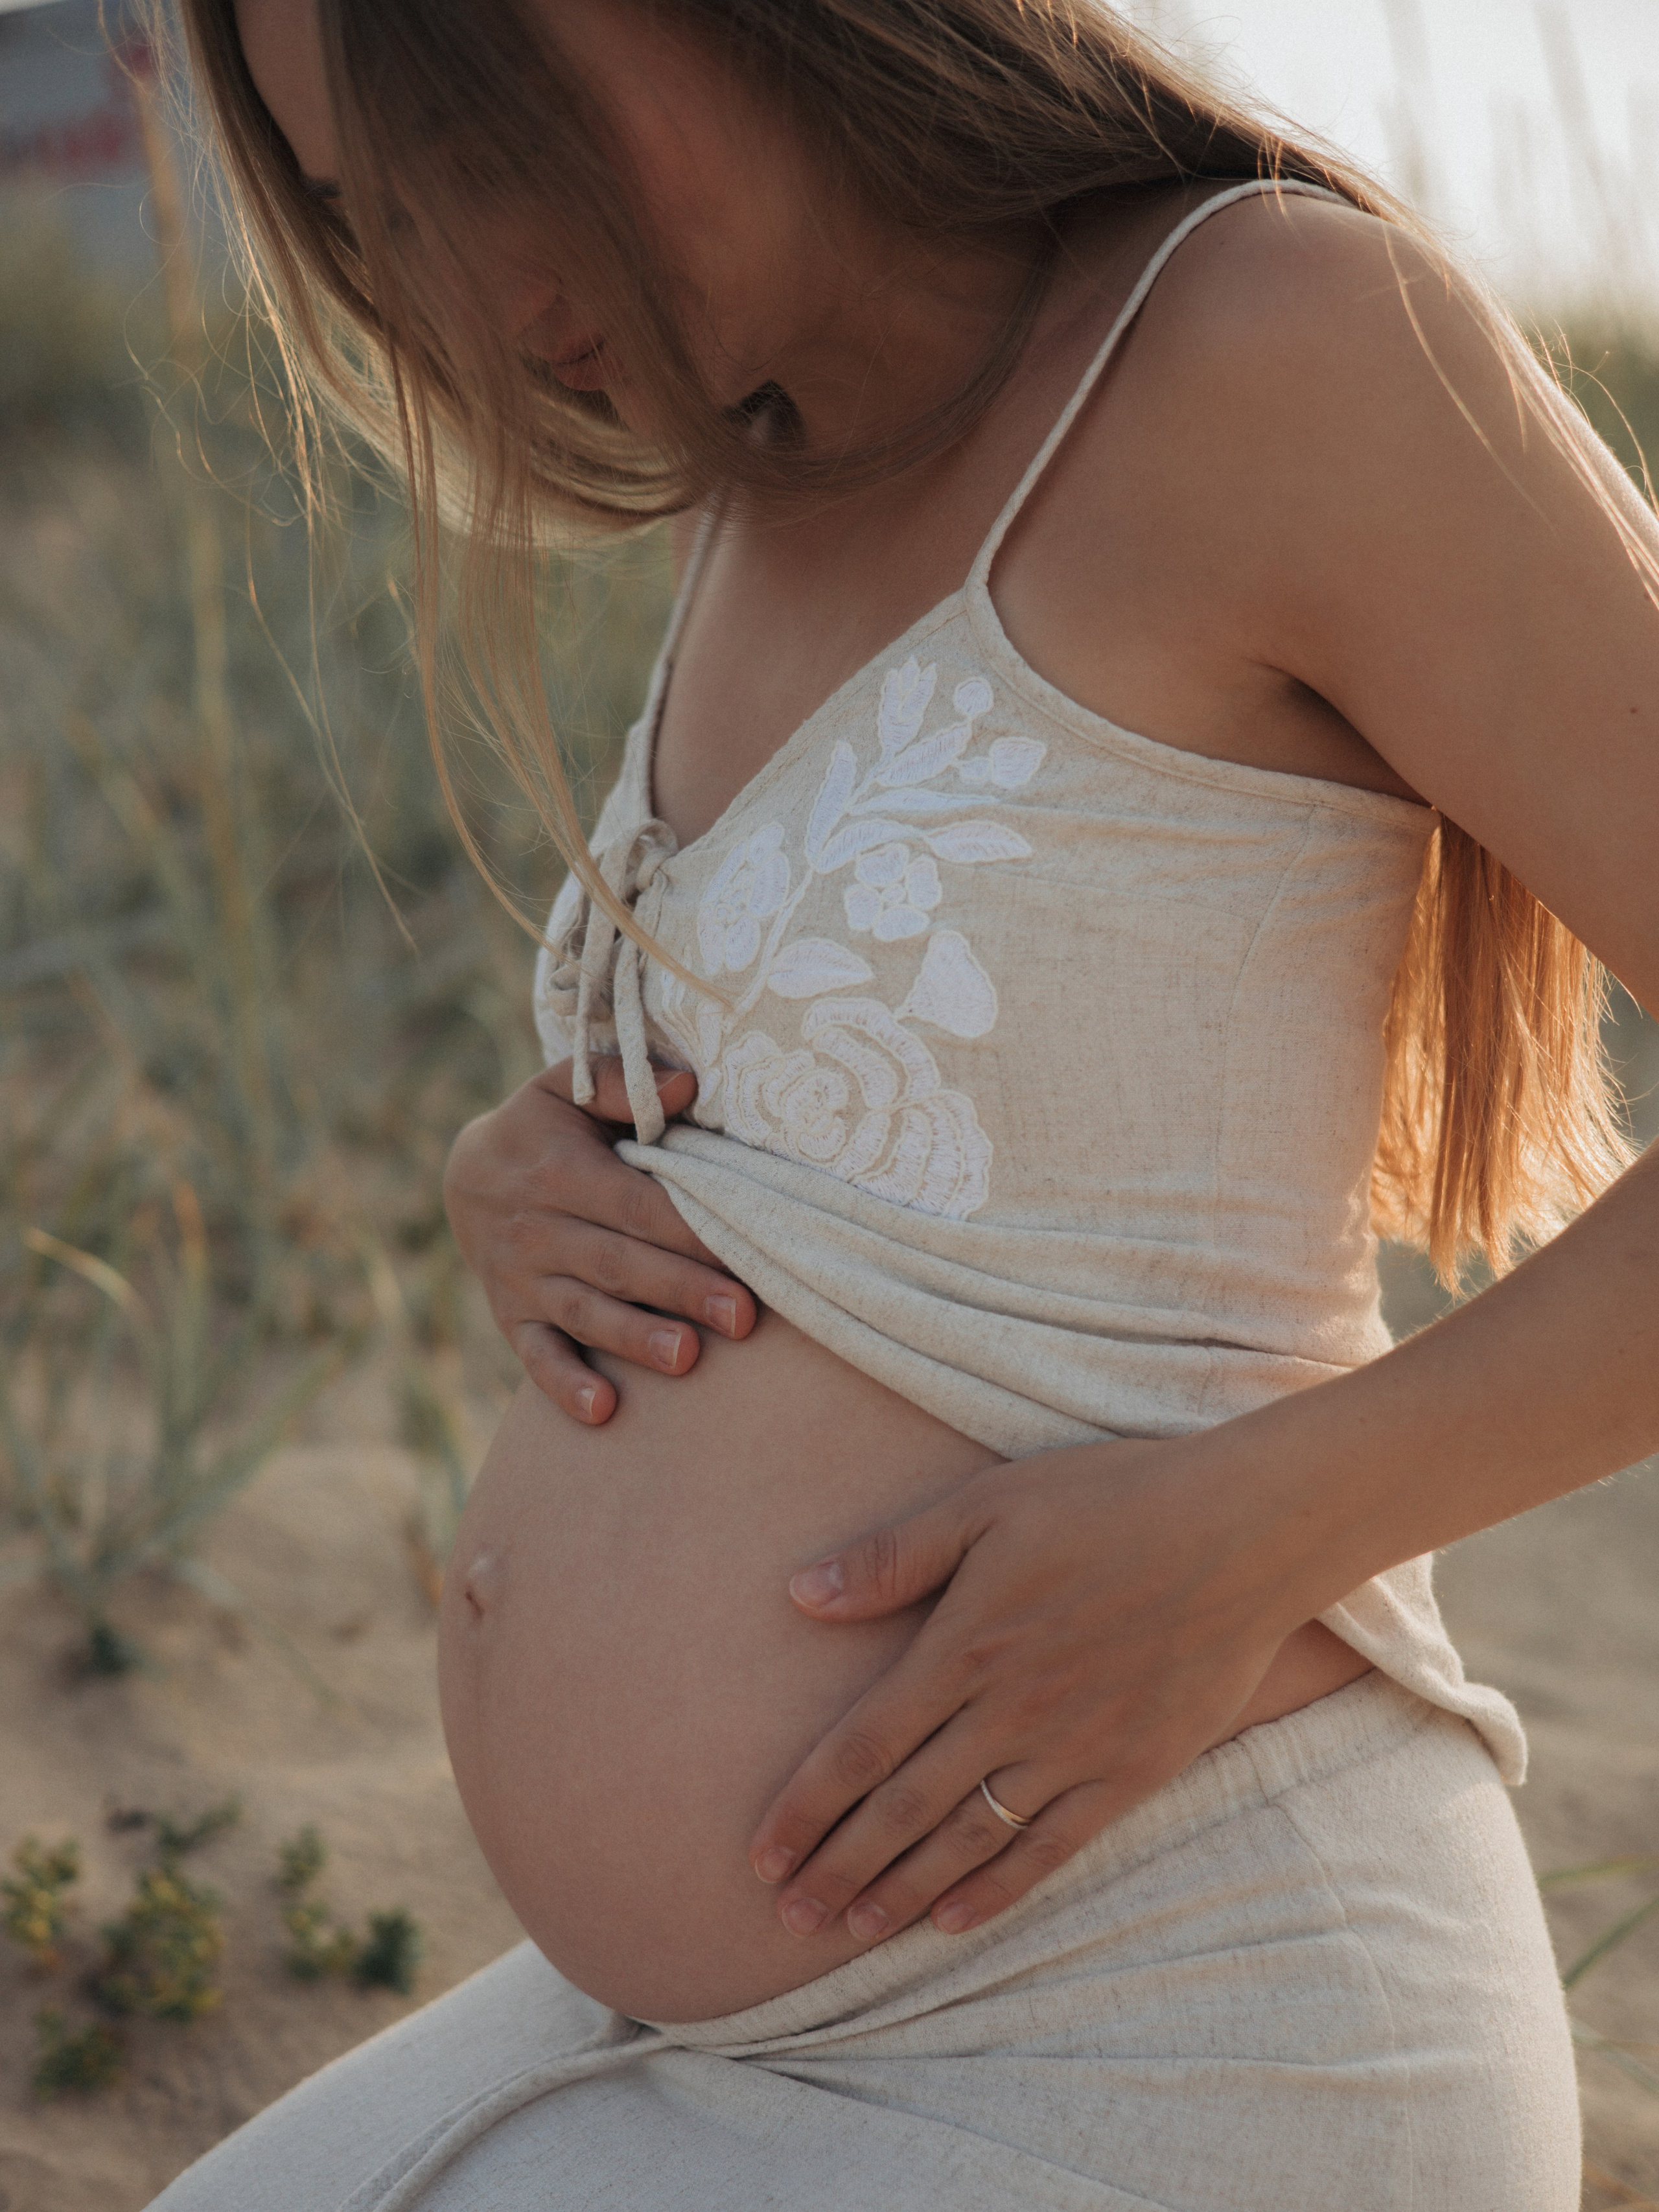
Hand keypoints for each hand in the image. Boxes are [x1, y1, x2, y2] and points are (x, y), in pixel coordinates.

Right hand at [443, 1056, 755, 1421]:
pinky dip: (565, 1385)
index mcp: (561, 1172)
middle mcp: (538, 1229)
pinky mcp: (511, 1318)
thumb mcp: (564, 1088)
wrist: (465, 1174)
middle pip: (618, 1263)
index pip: (634, 1205)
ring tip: (686, 1358)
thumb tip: (686, 1082)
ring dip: (635, 1338)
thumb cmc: (543, 1129)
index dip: (688, 1229)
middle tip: (741, 1315)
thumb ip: (621, 1084)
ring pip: (584, 1313)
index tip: (744, 1248)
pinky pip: (535, 1357)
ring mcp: (522, 1280)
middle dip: (680, 1289)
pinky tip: (603, 1410)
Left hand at [747, 1441, 1302, 1943]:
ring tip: (850, 1929)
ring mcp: (1071, 1749)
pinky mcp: (1130, 1772)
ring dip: (901, 1890)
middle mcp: (1008, 1711)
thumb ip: (895, 1556)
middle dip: (836, 1868)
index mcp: (964, 1645)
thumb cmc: (1109, 1500)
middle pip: (901, 1809)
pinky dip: (997, 1889)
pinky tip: (954, 1920)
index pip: (861, 1746)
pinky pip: (1049, 1848)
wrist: (1241, 1531)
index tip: (756, 1856)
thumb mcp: (987, 1504)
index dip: (804, 1807)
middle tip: (784, 1917)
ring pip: (966, 1839)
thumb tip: (798, 1593)